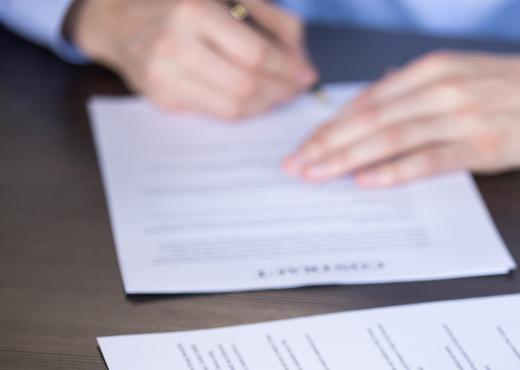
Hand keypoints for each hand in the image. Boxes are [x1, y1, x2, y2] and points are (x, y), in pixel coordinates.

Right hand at [68, 0, 316, 118]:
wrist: (118, 16)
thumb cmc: (180, 2)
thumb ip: (272, 18)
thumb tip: (301, 58)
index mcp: (192, 9)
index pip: (256, 54)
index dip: (288, 68)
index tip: (306, 73)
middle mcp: (173, 43)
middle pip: (246, 85)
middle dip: (281, 91)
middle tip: (297, 87)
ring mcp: (163, 75)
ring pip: (233, 108)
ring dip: (265, 105)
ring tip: (279, 93)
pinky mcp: (160, 98)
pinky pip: (214, 113)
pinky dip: (241, 108)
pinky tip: (251, 96)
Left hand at [284, 45, 519, 186]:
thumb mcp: (465, 72)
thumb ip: (422, 86)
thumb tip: (382, 94)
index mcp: (432, 70)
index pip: (367, 101)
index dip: (330, 126)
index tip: (303, 146)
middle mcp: (439, 88)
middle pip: (369, 119)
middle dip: (326, 145)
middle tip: (295, 167)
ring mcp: (460, 116)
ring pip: (390, 137)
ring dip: (347, 158)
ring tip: (318, 176)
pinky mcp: (483, 145)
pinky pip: (429, 158)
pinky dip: (395, 170)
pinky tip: (367, 181)